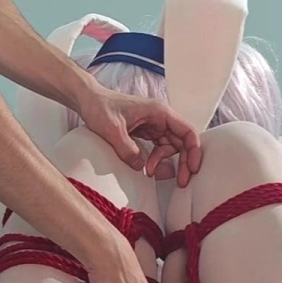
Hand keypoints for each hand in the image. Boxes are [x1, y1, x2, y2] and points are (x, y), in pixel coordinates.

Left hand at [75, 79, 201, 187]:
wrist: (88, 100)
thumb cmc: (100, 107)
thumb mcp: (112, 129)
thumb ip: (127, 149)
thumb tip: (142, 168)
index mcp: (159, 112)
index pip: (187, 131)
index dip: (194, 151)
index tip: (192, 169)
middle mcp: (161, 118)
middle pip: (183, 142)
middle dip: (183, 162)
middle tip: (181, 182)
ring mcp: (154, 126)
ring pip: (171, 148)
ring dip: (164, 162)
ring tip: (149, 172)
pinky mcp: (147, 133)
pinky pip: (159, 149)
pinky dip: (155, 160)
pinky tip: (146, 168)